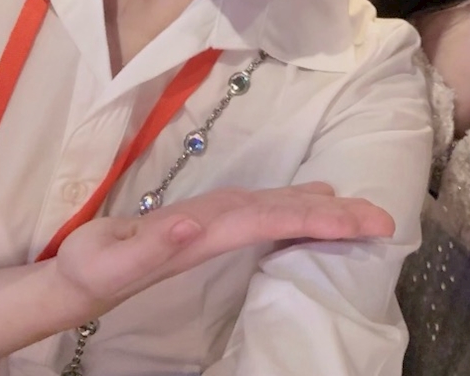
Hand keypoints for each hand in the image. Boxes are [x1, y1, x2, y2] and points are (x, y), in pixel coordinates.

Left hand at [55, 183, 394, 318]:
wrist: (85, 259)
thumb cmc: (94, 266)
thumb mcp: (105, 264)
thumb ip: (147, 244)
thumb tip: (192, 217)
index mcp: (205, 223)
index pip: (269, 216)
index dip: (315, 216)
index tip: (357, 220)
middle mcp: (221, 211)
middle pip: (288, 206)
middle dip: (338, 211)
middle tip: (385, 219)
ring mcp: (225, 213)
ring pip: (286, 204)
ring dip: (329, 208)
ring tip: (368, 213)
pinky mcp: (226, 221)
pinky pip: (277, 210)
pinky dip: (307, 207)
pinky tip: (324, 205)